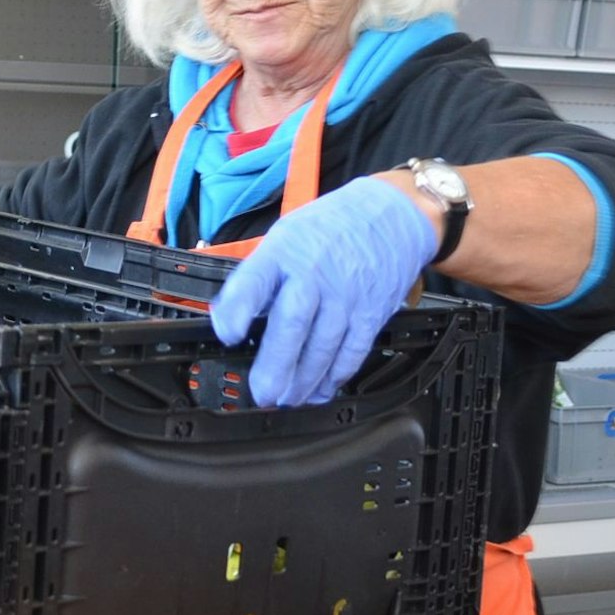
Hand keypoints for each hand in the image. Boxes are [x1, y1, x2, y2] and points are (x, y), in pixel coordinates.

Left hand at [210, 175, 438, 406]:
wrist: (390, 214)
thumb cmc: (327, 231)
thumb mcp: (283, 239)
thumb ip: (258, 278)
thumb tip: (225, 317)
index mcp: (282, 253)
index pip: (256, 280)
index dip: (239, 307)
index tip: (228, 333)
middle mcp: (314, 274)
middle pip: (293, 321)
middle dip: (277, 362)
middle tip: (263, 393)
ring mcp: (346, 295)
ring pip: (324, 345)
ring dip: (304, 380)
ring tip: (287, 399)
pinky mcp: (371, 312)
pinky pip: (353, 351)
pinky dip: (336, 376)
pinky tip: (321, 391)